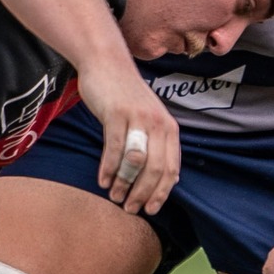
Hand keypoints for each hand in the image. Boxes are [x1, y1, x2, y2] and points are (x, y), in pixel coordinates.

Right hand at [76, 62, 180, 214]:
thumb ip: (156, 145)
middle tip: (129, 208)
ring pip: (136, 162)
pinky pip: (115, 148)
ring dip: (124, 184)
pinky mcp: (117, 114)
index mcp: (169, 128)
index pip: (171, 169)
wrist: (106, 63)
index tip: (150, 210)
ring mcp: (138, 118)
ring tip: (114, 197)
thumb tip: (165, 178)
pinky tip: (102, 180)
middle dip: (143, 194)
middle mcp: (158, 124)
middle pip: (155, 169)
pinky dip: (108, 168)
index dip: (161, 193)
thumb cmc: (124, 96)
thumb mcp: (148, 119)